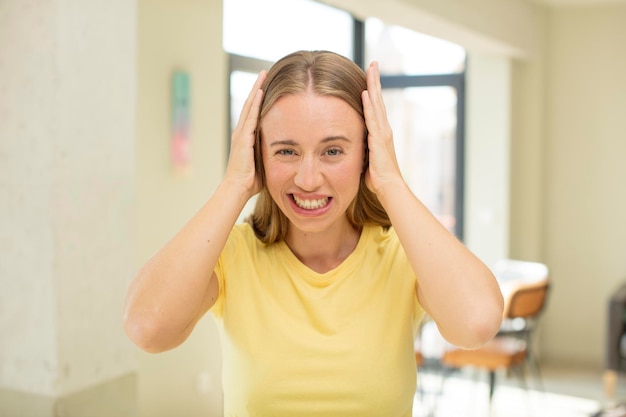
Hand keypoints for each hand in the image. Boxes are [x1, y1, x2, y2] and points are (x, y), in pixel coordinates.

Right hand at [224, 70, 266, 197]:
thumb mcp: (263, 162)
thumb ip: (270, 153)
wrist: (238, 188)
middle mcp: (241, 132)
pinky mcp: (243, 138)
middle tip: (263, 72)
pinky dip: (255, 103)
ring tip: (262, 75)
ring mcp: (240, 134)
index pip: (253, 113)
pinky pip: (250, 117)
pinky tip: (260, 92)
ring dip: (256, 90)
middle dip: (257, 87)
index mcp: (245, 137)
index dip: (259, 99)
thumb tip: (285, 152)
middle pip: (249, 104)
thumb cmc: (251, 181)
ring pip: (249, 106)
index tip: (266, 85)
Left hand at [361, 62, 403, 199]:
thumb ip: (362, 147)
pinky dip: (369, 105)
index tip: (370, 75)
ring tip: (371, 69)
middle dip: (375, 80)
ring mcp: (383, 133)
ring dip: (373, 86)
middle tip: (373, 63)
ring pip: (377, 104)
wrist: (389, 188)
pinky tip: (365, 92)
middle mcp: (384, 128)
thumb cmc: (378, 177)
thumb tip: (352, 145)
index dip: (373, 90)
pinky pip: (372, 118)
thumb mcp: (367, 158)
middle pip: (379, 99)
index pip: (376, 106)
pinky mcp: (379, 140)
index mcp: (381, 132)